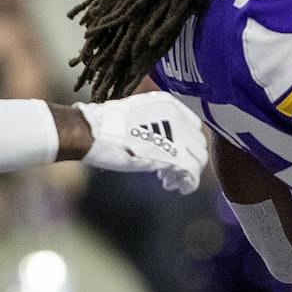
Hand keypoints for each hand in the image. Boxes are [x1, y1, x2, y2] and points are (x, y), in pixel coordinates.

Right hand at [78, 90, 208, 192]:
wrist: (92, 131)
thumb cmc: (105, 125)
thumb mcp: (137, 114)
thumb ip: (156, 123)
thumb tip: (164, 139)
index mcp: (169, 103)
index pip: (193, 126)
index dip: (186, 142)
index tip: (174, 153)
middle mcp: (177, 116)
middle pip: (198, 143)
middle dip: (188, 159)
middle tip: (170, 172)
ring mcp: (177, 135)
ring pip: (198, 159)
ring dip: (187, 173)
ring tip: (169, 181)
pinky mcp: (172, 155)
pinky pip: (191, 173)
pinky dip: (188, 183)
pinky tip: (174, 187)